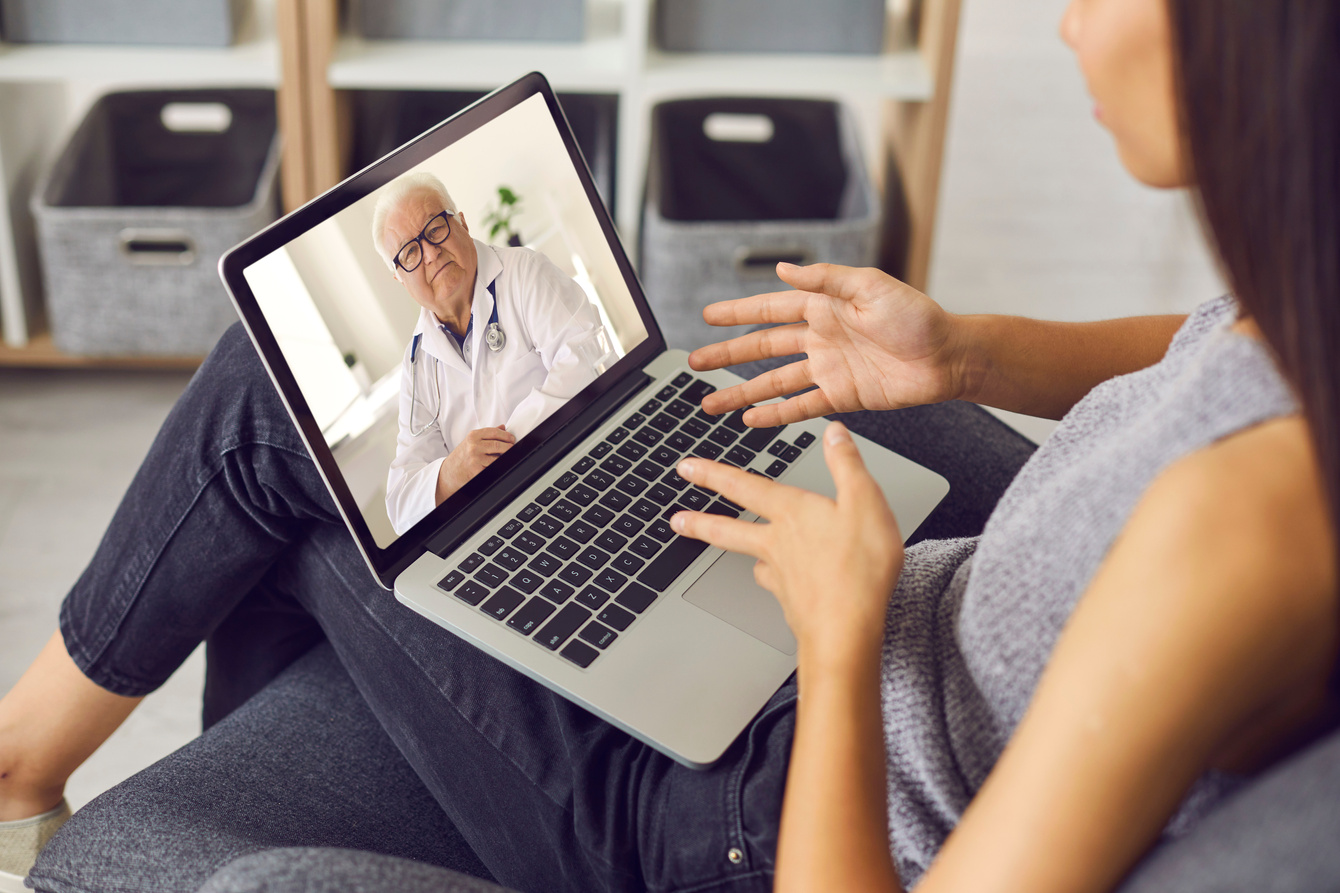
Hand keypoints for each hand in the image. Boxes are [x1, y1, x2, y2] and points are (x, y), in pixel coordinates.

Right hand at [436, 426, 514, 501]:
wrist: (449, 473)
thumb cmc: (461, 456)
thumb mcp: (471, 441)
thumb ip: (487, 434)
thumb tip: (503, 427)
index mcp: (473, 436)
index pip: (494, 432)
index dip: (506, 436)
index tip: (512, 439)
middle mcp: (474, 446)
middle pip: (498, 445)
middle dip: (509, 447)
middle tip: (512, 447)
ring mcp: (475, 459)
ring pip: (498, 457)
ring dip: (502, 457)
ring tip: (501, 457)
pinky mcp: (478, 471)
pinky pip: (493, 467)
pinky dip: (496, 466)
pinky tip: (493, 465)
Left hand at [670, 422, 903, 658]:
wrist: (846, 629)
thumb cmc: (858, 568)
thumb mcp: (864, 501)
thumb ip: (846, 464)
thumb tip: (833, 432)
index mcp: (791, 513)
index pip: (743, 486)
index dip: (712, 474)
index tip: (687, 469)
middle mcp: (777, 544)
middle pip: (728, 529)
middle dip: (700, 521)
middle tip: (676, 520)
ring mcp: (780, 576)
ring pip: (749, 558)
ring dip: (734, 552)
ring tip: (723, 548)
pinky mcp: (791, 602)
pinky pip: (774, 585)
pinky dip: (771, 579)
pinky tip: (775, 580)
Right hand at [688, 262, 967, 427]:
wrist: (949, 358)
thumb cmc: (919, 317)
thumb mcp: (872, 286)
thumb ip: (826, 279)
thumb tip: (785, 269)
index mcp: (824, 307)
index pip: (770, 309)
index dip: (737, 313)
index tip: (708, 317)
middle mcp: (821, 339)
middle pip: (762, 348)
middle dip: (727, 355)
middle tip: (696, 362)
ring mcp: (828, 369)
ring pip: (774, 383)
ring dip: (742, 392)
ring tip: (712, 403)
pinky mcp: (842, 397)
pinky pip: (800, 407)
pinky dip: (776, 415)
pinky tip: (752, 421)